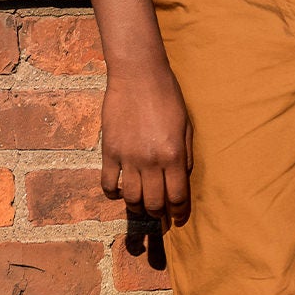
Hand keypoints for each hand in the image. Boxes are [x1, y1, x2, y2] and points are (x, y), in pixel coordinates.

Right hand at [100, 64, 192, 224]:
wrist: (138, 76)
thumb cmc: (168, 98)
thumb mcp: (187, 128)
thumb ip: (186, 156)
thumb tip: (182, 180)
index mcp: (174, 157)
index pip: (178, 197)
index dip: (179, 213)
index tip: (179, 219)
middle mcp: (151, 161)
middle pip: (154, 202)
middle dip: (159, 214)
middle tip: (160, 216)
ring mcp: (128, 157)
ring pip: (131, 197)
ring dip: (137, 207)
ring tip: (141, 206)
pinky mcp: (109, 150)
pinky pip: (108, 182)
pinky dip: (112, 193)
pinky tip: (118, 193)